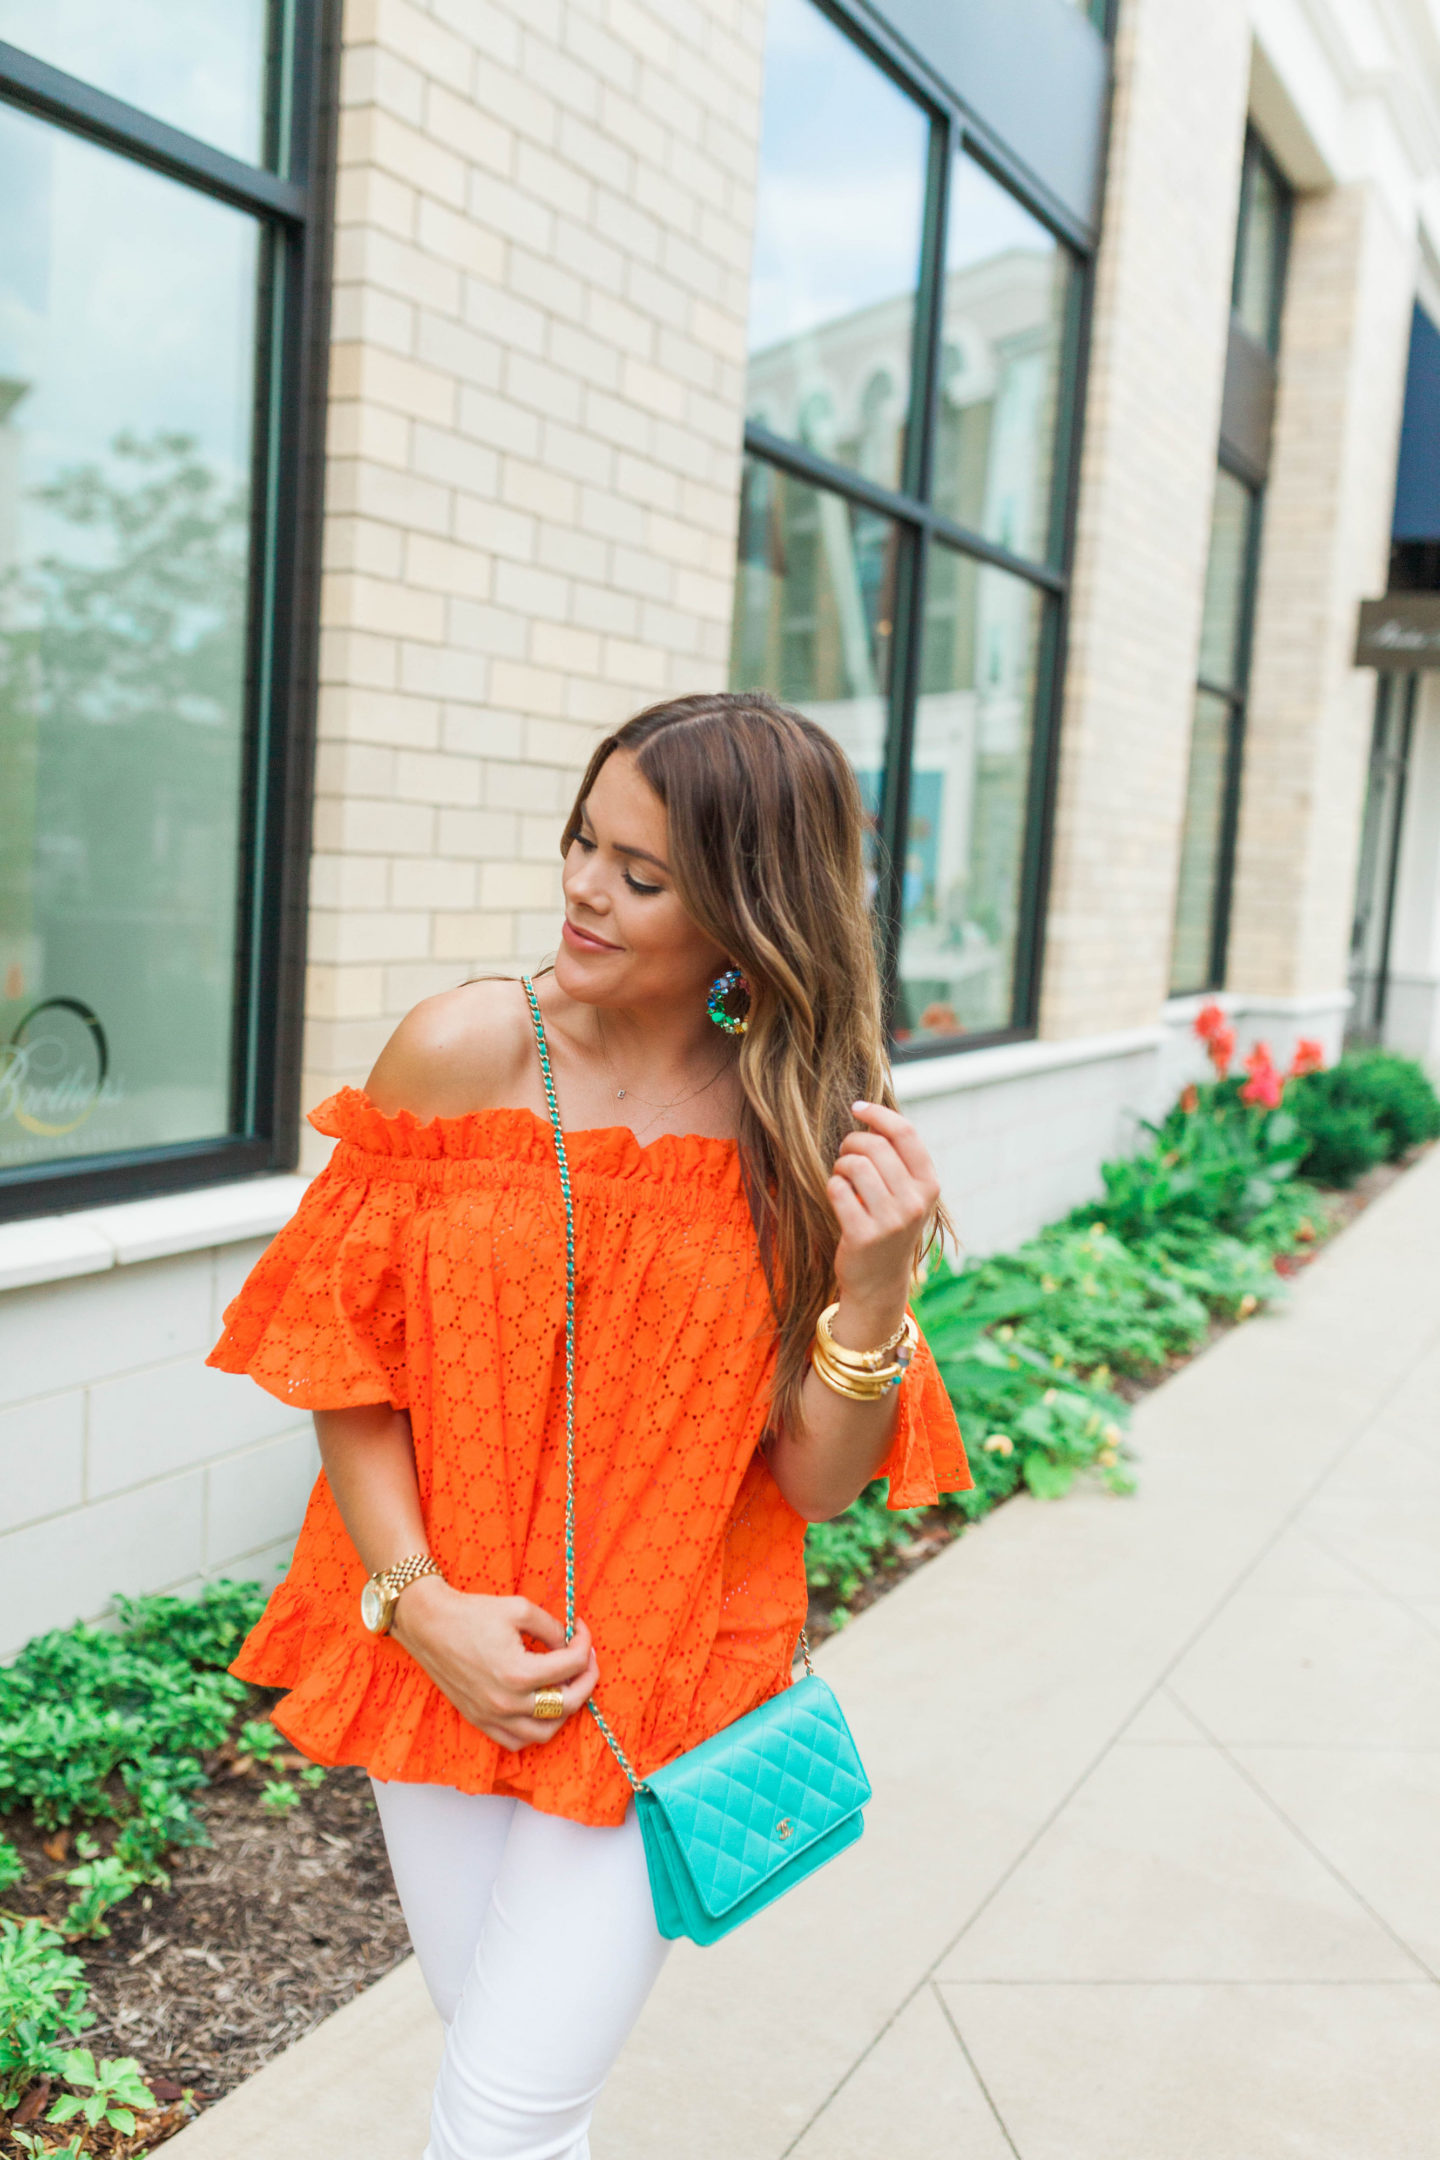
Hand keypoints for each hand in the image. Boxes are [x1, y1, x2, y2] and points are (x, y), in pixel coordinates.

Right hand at [392, 1578, 598, 1753]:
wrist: (429, 1624)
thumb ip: (552, 1628)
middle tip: (586, 1661)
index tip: (581, 1631)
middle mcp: (507, 1702)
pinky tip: (539, 1707)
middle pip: (567, 1705)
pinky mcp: (479, 1720)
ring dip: (564, 1711)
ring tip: (567, 1686)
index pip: (571, 1666)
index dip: (584, 1644)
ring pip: (544, 1732)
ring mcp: (492, 1716)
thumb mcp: (520, 1609)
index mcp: (518, 1673)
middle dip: (585, 1680)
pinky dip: (534, 1729)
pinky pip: (516, 1741)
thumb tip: (570, 1643)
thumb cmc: (471, 1613)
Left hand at [827, 1100, 940, 1340]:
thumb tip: (871, 1111)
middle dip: (852, 1143)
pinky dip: (833, 1187)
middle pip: (875, 1146)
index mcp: (929, 1186)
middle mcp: (915, 1202)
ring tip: (842, 1177)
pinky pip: (838, 1189)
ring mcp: (891, 1221)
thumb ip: (898, 1160)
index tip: (857, 1106)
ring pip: (855, 1165)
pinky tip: (839, 1198)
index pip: (906, 1133)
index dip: (878, 1114)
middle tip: (845, 1156)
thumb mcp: (907, 1195)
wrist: (879, 1283)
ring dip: (841, 1165)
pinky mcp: (864, 1235)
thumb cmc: (888, 1226)